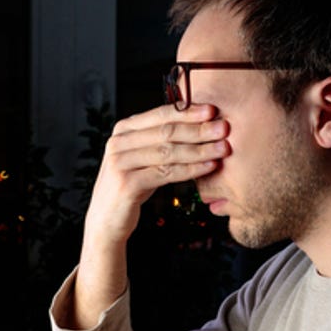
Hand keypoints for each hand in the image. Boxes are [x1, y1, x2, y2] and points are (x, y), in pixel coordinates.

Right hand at [85, 103, 227, 247]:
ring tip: (222, 149)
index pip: (161, 114)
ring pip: (169, 152)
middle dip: (199, 130)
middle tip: (224, 129)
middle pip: (167, 132)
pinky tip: (209, 167)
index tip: (213, 111)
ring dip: (200, 150)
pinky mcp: (127, 183)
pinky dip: (191, 170)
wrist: (107, 218)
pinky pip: (166, 173)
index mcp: (123, 130)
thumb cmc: (131, 185)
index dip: (189, 112)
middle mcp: (118, 142)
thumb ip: (159, 139)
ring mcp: (120, 162)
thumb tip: (200, 123)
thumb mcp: (142, 157)